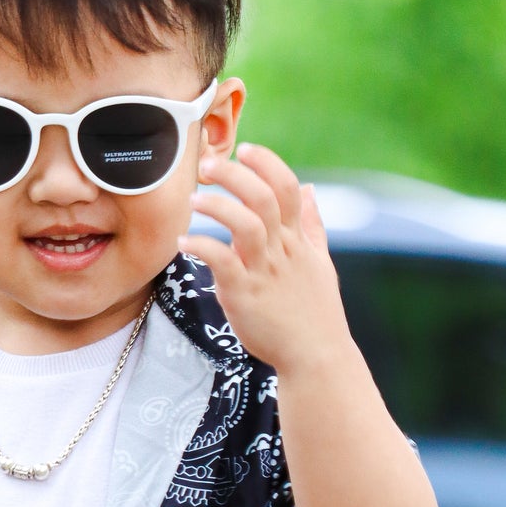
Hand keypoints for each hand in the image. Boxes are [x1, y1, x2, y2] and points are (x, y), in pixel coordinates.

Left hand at [181, 144, 351, 375]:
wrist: (316, 357)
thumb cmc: (317, 313)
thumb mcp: (321, 264)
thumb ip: (312, 225)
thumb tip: (311, 189)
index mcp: (297, 240)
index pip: (287, 187)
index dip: (266, 163)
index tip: (245, 149)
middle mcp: (282, 250)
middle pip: (262, 197)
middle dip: (234, 175)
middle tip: (206, 166)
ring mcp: (264, 272)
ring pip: (245, 224)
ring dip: (217, 206)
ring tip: (194, 199)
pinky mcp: (245, 295)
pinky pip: (222, 262)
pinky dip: (202, 246)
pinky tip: (184, 242)